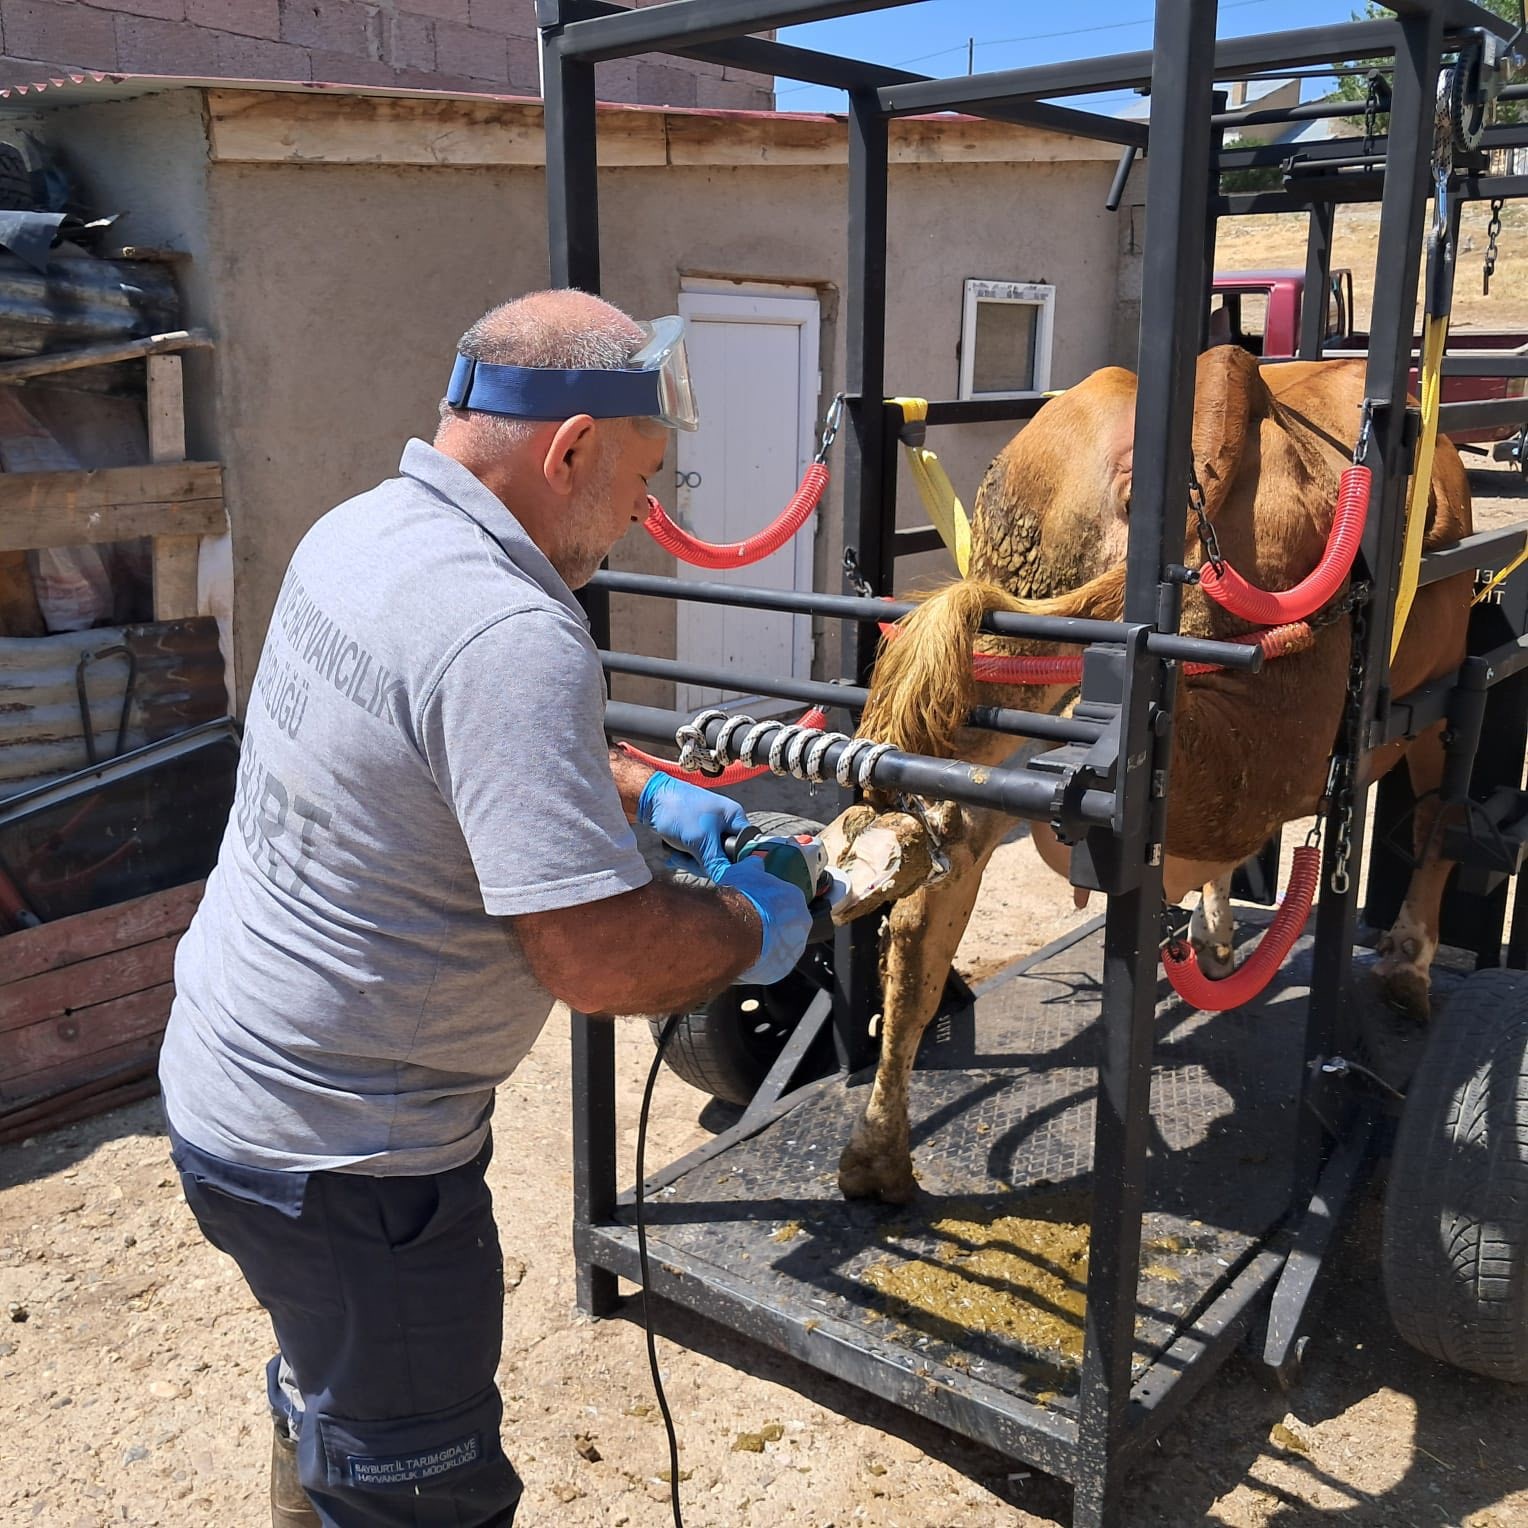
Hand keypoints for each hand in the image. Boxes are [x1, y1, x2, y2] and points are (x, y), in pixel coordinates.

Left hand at [637, 773, 750, 882]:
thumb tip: (729, 881)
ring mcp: (711, 829)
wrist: (649, 798)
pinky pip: (698, 854)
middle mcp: (726, 823)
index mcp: (734, 818)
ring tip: (676, 853)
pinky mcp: (697, 834)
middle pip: (726, 857)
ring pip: (710, 858)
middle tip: (690, 858)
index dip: (737, 862)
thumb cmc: (678, 812)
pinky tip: (673, 852)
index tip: (721, 869)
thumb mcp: (700, 842)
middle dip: (706, 863)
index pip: (747, 847)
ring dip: (691, 861)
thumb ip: (717, 864)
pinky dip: (686, 856)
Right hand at [716, 857, 811, 985]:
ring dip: (767, 946)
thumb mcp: (745, 872)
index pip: (788, 903)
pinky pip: (769, 966)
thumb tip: (755, 862)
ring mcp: (792, 950)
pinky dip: (758, 963)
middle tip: (752, 925)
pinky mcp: (780, 970)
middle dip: (772, 927)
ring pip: (780, 948)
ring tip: (745, 942)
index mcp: (796, 901)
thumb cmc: (742, 899)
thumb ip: (754, 867)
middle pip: (788, 927)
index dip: (772, 905)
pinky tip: (743, 956)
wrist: (734, 929)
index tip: (760, 907)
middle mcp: (801, 927)